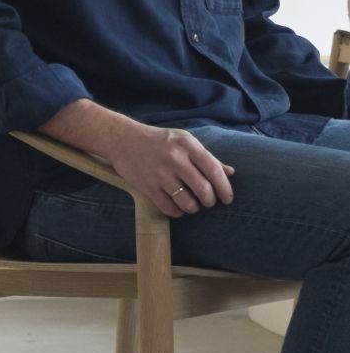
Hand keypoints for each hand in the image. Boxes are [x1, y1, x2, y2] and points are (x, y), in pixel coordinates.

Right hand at [104, 124, 233, 217]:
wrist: (123, 140)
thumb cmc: (158, 140)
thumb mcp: (184, 141)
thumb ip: (207, 157)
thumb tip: (230, 172)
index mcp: (187, 146)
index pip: (213, 170)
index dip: (224, 188)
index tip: (227, 199)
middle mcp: (175, 159)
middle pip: (202, 188)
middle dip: (209, 201)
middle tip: (209, 203)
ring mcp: (160, 174)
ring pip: (186, 201)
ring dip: (193, 208)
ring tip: (192, 206)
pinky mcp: (147, 186)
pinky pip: (167, 207)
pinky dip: (176, 212)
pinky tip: (177, 209)